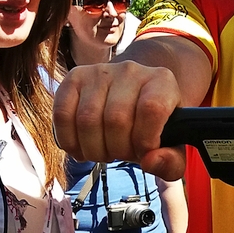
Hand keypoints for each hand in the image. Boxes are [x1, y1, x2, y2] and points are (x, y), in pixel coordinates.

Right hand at [52, 61, 185, 179]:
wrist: (132, 95)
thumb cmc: (152, 125)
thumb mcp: (170, 147)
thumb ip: (171, 162)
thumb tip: (150, 162)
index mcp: (161, 82)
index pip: (151, 109)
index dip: (144, 141)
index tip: (143, 152)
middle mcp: (130, 70)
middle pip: (115, 119)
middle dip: (116, 150)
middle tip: (120, 153)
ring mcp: (100, 71)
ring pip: (87, 120)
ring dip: (93, 149)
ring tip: (103, 149)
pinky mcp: (74, 78)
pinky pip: (62, 115)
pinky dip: (68, 141)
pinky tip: (81, 147)